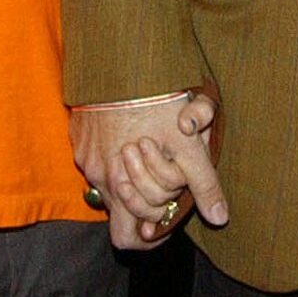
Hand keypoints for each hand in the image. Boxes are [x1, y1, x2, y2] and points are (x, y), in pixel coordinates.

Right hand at [70, 91, 227, 249]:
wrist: (119, 58)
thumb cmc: (154, 100)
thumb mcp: (188, 143)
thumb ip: (202, 183)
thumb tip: (219, 217)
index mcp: (121, 188)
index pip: (128, 238)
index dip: (152, 231)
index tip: (170, 212)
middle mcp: (97, 178)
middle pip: (119, 209)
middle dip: (144, 198)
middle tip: (166, 174)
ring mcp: (84, 154)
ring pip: (109, 179)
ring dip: (130, 171)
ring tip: (152, 144)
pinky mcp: (78, 133)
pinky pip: (96, 153)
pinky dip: (113, 148)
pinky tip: (133, 127)